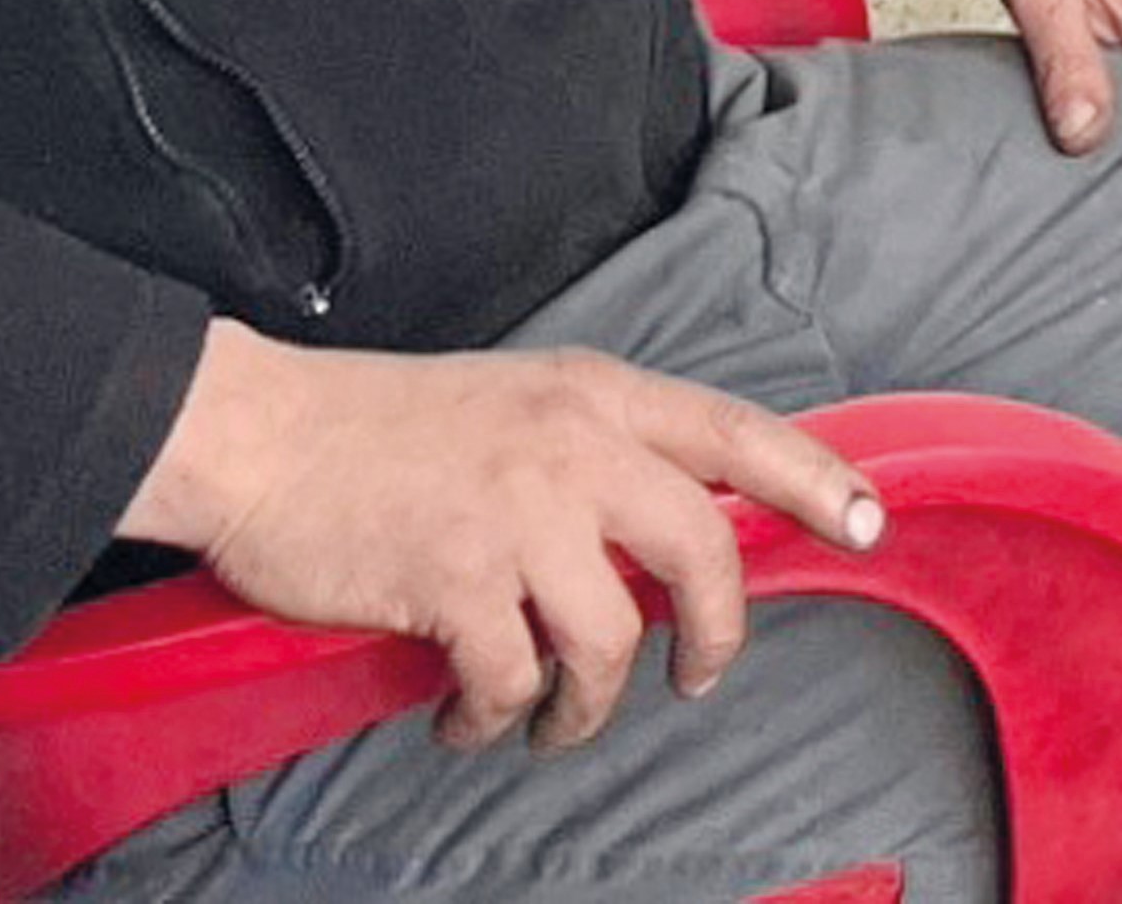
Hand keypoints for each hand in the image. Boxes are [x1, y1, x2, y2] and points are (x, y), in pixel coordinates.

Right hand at [125, 326, 879, 751]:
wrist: (254, 434)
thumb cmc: (376, 426)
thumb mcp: (517, 404)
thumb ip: (593, 451)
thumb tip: (664, 526)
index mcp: (595, 397)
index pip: (739, 433)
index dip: (816, 481)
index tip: (868, 524)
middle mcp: (574, 449)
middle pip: (702, 553)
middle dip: (715, 634)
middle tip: (695, 678)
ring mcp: (517, 514)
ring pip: (610, 639)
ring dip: (585, 706)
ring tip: (547, 724)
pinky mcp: (454, 580)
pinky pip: (510, 681)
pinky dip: (494, 720)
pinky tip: (468, 720)